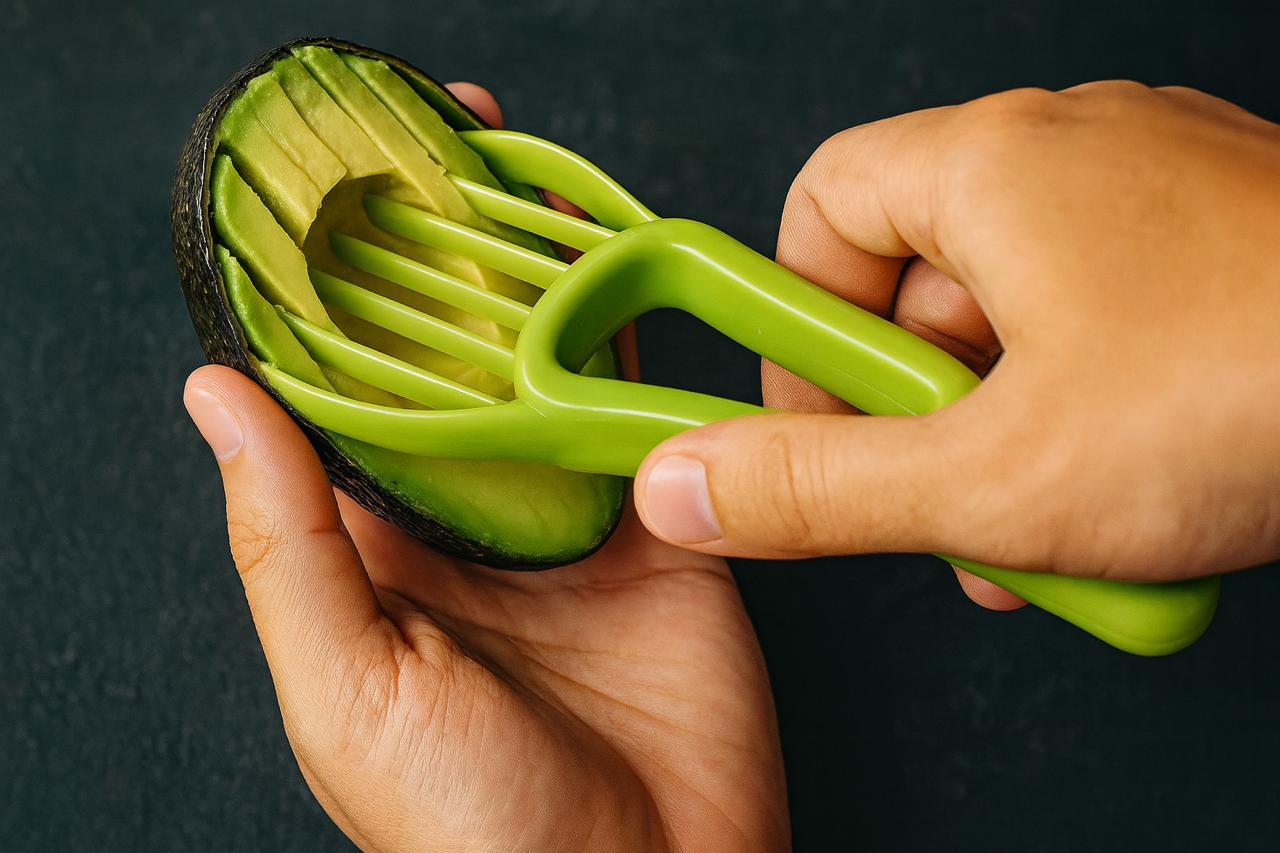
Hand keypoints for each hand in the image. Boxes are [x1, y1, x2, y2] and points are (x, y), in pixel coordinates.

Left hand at [182, 84, 787, 852]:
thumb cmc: (471, 829)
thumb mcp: (349, 688)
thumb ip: (292, 544)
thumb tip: (220, 398)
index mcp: (377, 549)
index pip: (346, 397)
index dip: (339, 298)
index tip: (342, 202)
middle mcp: (471, 521)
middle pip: (455, 366)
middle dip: (446, 266)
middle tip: (444, 156)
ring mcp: (570, 519)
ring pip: (550, 374)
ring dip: (541, 286)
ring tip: (530, 186)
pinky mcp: (662, 527)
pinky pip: (647, 417)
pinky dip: (640, 346)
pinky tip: (629, 275)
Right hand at [634, 82, 1279, 606]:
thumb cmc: (1261, 390)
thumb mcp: (994, 475)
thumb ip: (816, 487)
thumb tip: (685, 486)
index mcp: (993, 162)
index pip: (821, 207)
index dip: (796, 320)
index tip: (819, 420)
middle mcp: (1075, 150)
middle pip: (920, 275)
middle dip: (918, 408)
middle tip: (947, 497)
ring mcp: (1162, 191)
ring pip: (1022, 314)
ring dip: (1008, 429)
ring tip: (1048, 524)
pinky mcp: (1227, 245)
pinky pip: (1111, 321)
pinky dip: (1093, 409)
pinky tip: (1128, 495)